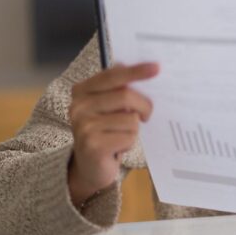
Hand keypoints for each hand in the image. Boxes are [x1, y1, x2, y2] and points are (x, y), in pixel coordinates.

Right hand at [67, 62, 158, 207]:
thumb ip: (120, 89)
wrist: (90, 167)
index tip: (157, 67)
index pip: (113, 75)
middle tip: (147, 115)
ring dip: (133, 129)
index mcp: (82, 91)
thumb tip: (146, 70)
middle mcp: (78, 106)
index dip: (136, 71)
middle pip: (126, 96)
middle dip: (144, 106)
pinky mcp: (93, 145)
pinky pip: (129, 137)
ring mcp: (84, 126)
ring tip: (121, 136)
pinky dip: (129, 143)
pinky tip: (117, 148)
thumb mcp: (110, 107)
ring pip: (130, 119)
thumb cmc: (106, 131)